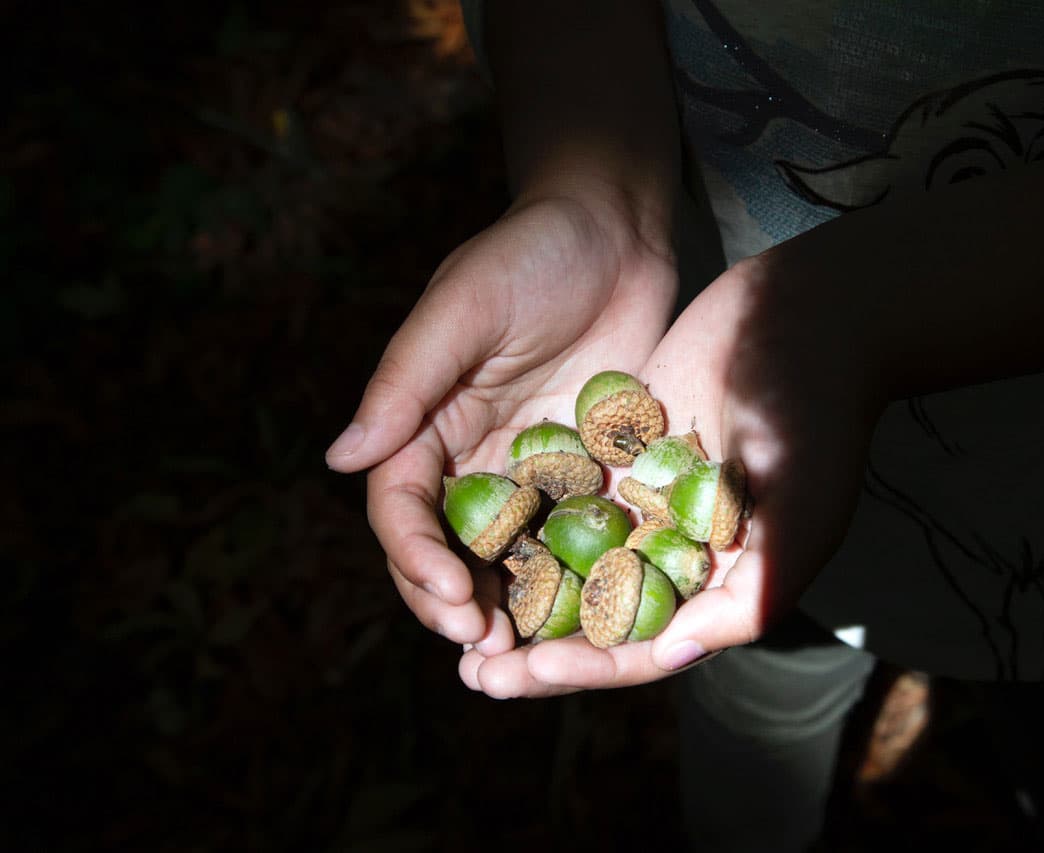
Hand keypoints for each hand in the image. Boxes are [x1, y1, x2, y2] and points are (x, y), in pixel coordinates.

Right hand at [327, 194, 676, 652]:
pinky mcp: (588, 473)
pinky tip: (588, 619)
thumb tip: (339, 460)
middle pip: (448, 547)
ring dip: (511, 606)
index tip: (448, 593)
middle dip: (455, 600)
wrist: (616, 233)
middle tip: (483, 644)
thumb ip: (405, 384)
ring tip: (525, 655)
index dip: (414, 556)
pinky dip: (574, 581)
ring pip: (508, 557)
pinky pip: (575, 538)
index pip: (402, 506)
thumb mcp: (463, 308)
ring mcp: (532, 470)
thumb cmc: (532, 254)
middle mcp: (472, 457)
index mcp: (426, 423)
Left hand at [459, 257, 883, 696]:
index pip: (646, 647)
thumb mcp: (801, 512)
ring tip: (455, 610)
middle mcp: (677, 552)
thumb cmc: (815, 416)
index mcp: (720, 583)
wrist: (806, 312)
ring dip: (519, 593)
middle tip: (473, 668)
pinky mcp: (618, 455)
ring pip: (570, 563)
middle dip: (537, 647)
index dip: (587, 668)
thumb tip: (674, 655)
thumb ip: (751, 593)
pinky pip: (561, 498)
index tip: (525, 669)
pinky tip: (470, 529)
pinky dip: (522, 521)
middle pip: (597, 618)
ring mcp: (645, 503)